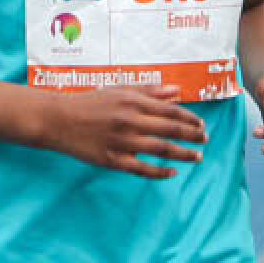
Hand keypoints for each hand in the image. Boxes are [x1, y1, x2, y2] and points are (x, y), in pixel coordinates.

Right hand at [42, 85, 207, 178]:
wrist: (58, 119)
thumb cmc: (90, 103)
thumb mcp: (119, 90)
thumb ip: (149, 91)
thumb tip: (176, 90)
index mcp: (132, 101)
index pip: (170, 110)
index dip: (190, 118)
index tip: (201, 124)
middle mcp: (129, 120)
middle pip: (171, 129)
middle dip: (193, 135)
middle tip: (205, 140)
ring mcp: (121, 141)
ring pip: (161, 149)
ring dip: (183, 154)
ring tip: (197, 157)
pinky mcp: (112, 160)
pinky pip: (142, 169)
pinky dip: (160, 172)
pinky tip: (172, 173)